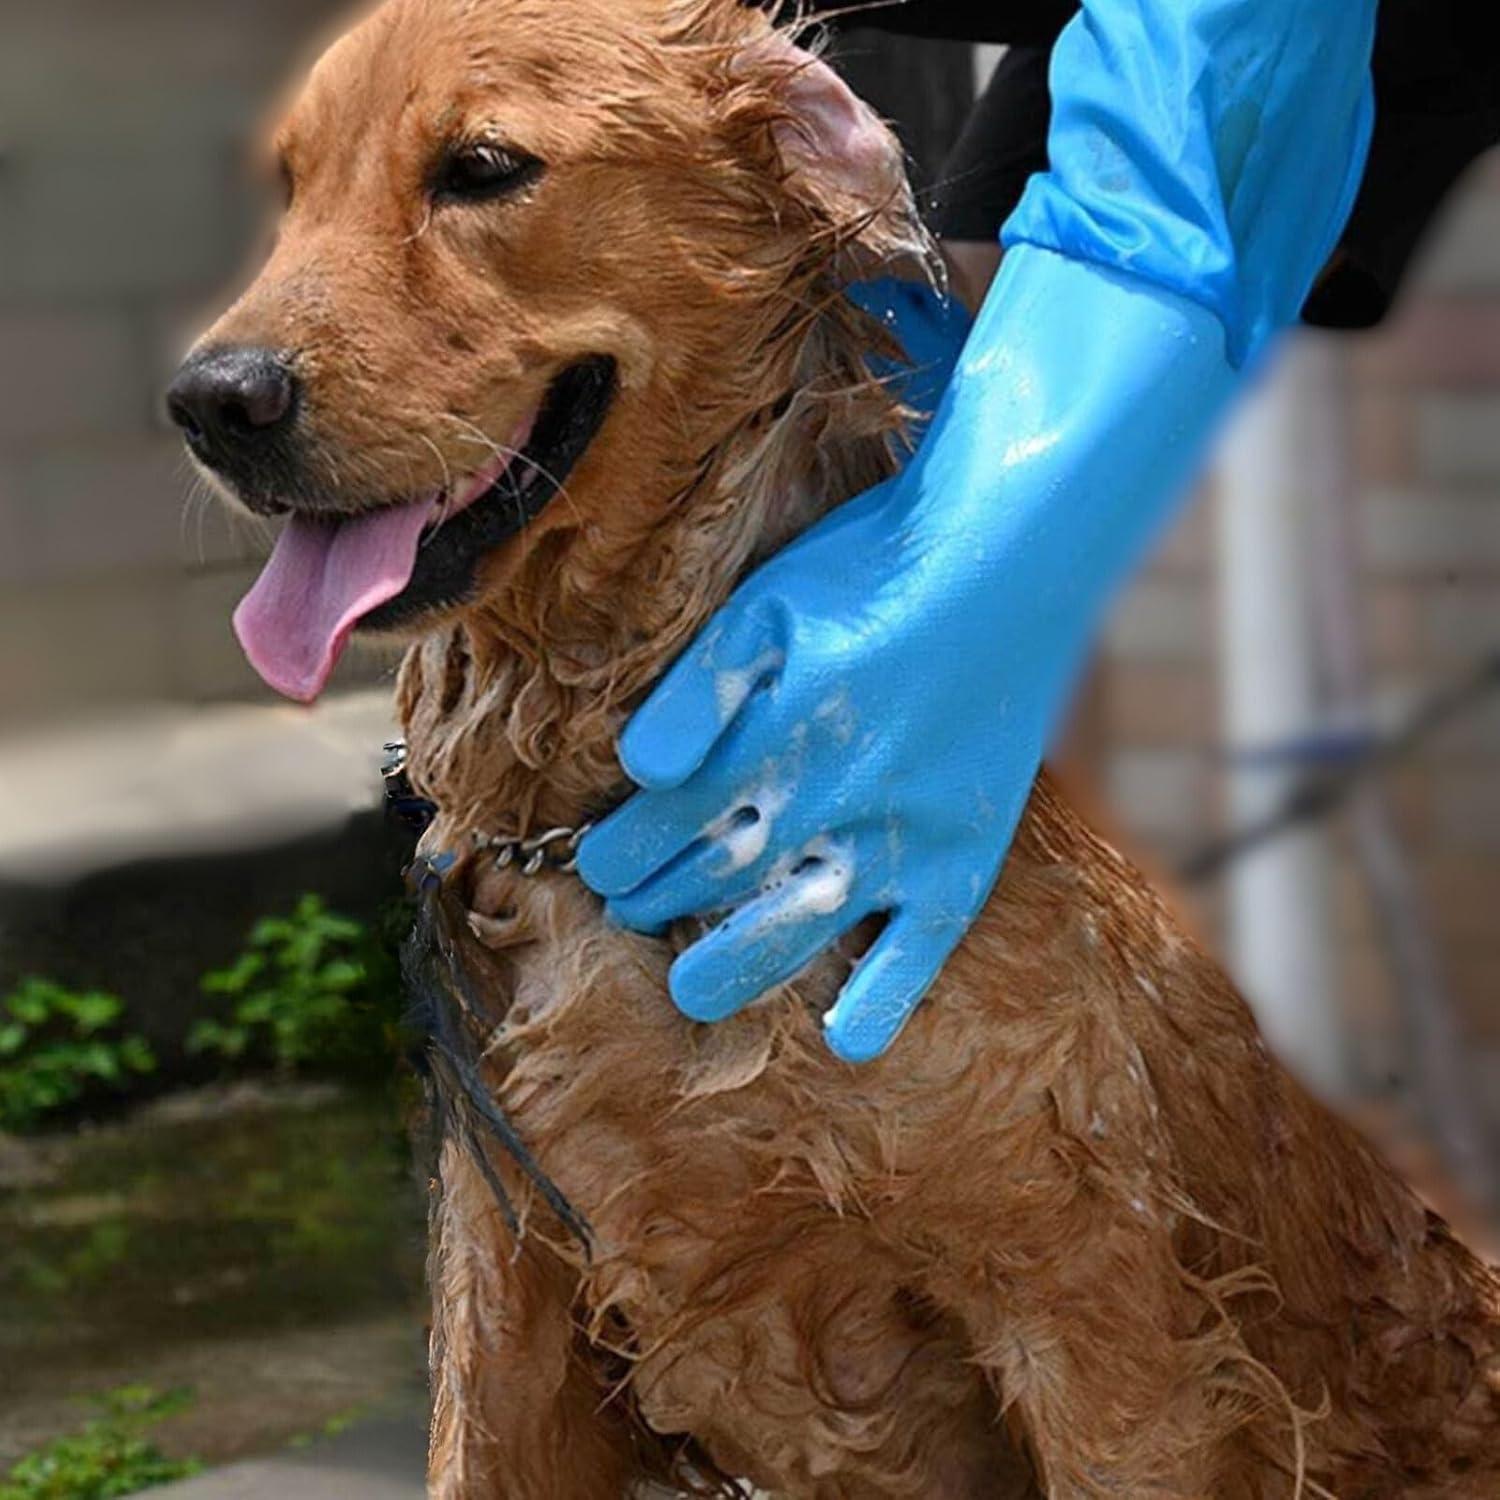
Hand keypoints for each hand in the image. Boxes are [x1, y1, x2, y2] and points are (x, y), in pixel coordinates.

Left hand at [580, 250, 1239, 1062]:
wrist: (1009, 558)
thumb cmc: (873, 572)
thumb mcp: (768, 605)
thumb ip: (700, 690)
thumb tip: (638, 772)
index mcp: (774, 740)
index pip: (669, 823)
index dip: (619, 852)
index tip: (595, 867)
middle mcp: (831, 803)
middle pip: (720, 877)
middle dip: (658, 901)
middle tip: (629, 913)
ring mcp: (902, 839)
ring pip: (800, 927)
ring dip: (736, 966)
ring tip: (690, 991)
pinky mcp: (964, 857)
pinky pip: (922, 947)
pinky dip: (884, 996)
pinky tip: (848, 1038)